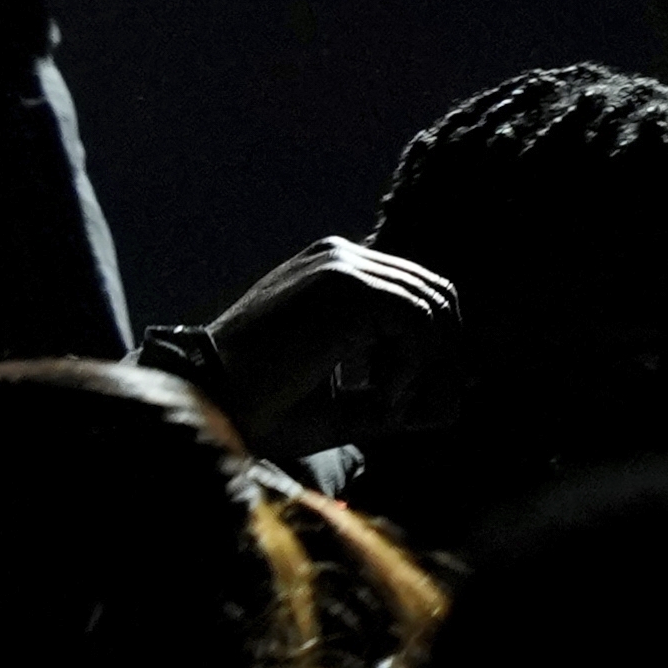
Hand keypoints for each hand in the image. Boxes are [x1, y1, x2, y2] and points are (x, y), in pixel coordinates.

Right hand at [199, 236, 461, 459]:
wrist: (211, 398)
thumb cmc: (266, 407)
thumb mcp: (346, 402)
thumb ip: (397, 395)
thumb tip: (456, 403)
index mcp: (332, 270)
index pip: (418, 293)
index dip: (438, 348)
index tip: (426, 402)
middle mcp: (340, 256)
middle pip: (438, 296)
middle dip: (444, 359)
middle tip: (421, 411)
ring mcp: (342, 266)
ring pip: (433, 309)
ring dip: (427, 370)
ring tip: (389, 410)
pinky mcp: (347, 288)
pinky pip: (419, 325)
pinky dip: (413, 370)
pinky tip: (379, 399)